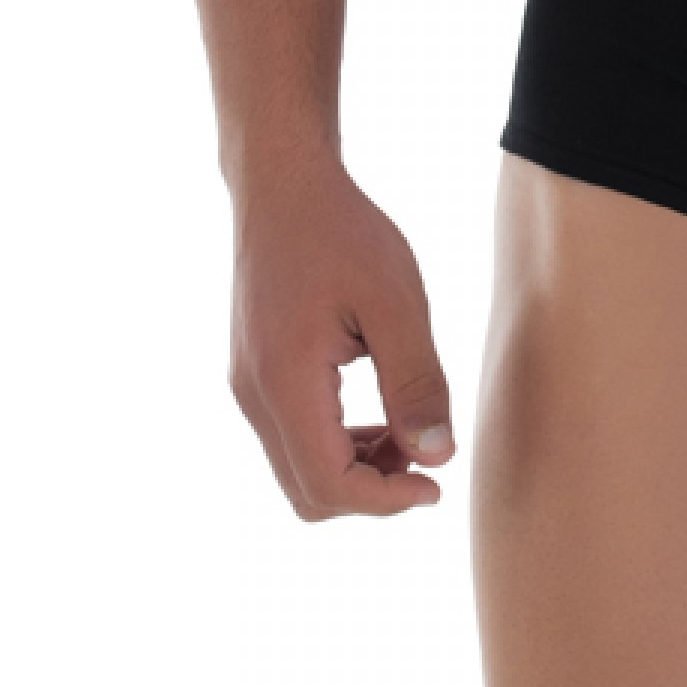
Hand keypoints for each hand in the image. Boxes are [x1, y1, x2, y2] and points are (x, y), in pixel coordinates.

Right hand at [226, 160, 456, 519]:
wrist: (283, 185)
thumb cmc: (342, 233)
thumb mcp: (395, 302)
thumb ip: (417, 382)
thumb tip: (438, 457)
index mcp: (285, 383)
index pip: (329, 484)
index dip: (386, 501)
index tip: (437, 486)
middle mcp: (254, 396)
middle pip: (308, 492)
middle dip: (372, 491)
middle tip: (427, 454)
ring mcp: (248, 387)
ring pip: (298, 470)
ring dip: (357, 468)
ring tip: (411, 429)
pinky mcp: (255, 374)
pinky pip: (293, 438)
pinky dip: (338, 443)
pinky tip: (381, 410)